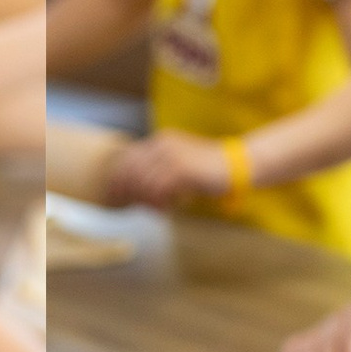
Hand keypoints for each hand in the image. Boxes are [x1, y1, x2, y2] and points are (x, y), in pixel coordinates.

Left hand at [103, 131, 231, 207]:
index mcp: (160, 141)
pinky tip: (166, 210)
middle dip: (127, 192)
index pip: (128, 158)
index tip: (114, 195)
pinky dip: (159, 203)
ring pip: (144, 182)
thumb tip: (138, 192)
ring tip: (156, 211)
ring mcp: (172, 156)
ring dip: (146, 201)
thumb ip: (159, 172)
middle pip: (131, 171)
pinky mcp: (182, 170)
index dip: (118, 178)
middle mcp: (163, 145)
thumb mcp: (179, 165)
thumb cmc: (207, 169)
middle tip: (130, 207)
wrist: (235, 164)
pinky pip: (159, 190)